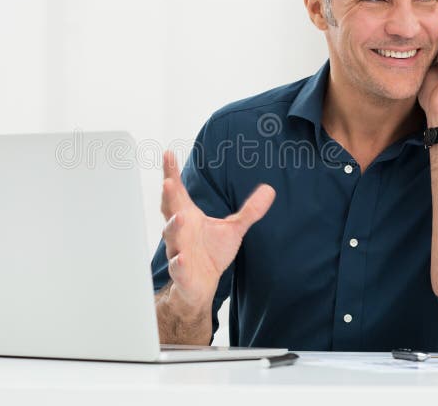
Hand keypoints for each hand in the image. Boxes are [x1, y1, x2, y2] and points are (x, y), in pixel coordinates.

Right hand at [160, 150, 275, 310]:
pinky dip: (179, 262)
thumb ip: (250, 210)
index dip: (172, 172)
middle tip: (168, 181)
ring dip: (173, 227)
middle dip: (169, 195)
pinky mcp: (181, 270)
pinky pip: (178, 265)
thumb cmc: (210, 253)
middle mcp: (180, 230)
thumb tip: (270, 190)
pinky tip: (182, 258)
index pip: (178, 190)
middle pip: (170, 208)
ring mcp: (178, 249)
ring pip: (172, 236)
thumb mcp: (234, 229)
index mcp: (188, 215)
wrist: (200, 285)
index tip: (168, 153)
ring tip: (180, 218)